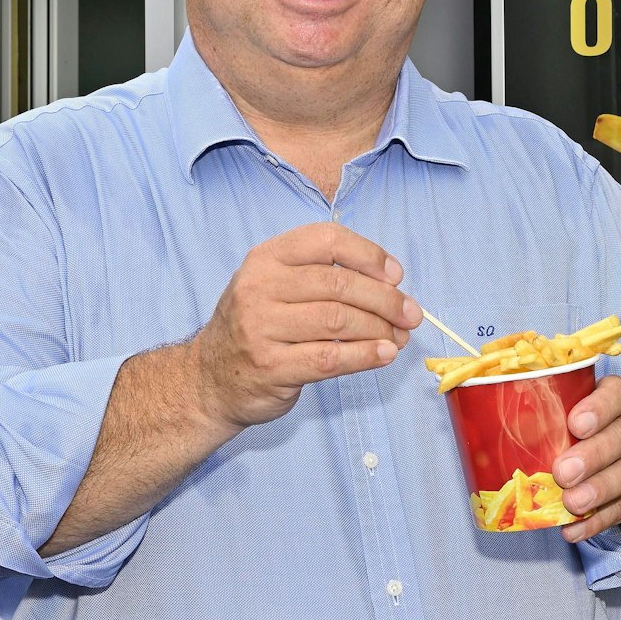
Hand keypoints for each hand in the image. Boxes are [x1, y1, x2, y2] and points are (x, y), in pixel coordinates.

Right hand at [192, 223, 421, 431]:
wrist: (210, 379)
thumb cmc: (259, 328)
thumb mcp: (277, 287)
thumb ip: (325, 277)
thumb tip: (392, 285)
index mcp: (266, 258)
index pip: (327, 239)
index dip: (369, 254)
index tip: (395, 275)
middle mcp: (260, 287)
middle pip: (340, 284)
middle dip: (386, 300)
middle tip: (411, 314)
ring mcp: (261, 327)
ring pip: (340, 320)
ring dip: (380, 329)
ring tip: (399, 337)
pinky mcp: (271, 366)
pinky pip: (331, 357)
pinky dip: (366, 355)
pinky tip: (385, 354)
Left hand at [552, 376, 620, 543]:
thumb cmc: (588, 430)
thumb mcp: (574, 411)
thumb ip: (547, 415)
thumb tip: (488, 423)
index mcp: (619, 400)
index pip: (617, 395)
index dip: (599, 408)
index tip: (575, 424)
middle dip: (593, 456)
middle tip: (563, 473)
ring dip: (598, 491)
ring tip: (571, 503)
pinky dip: (595, 521)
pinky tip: (572, 528)